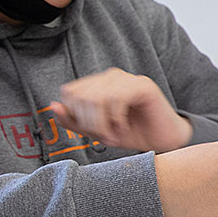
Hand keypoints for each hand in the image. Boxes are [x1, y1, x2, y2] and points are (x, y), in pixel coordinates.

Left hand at [50, 68, 192, 152]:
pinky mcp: (142, 85)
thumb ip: (73, 121)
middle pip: (81, 96)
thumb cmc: (132, 134)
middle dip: (89, 123)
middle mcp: (111, 76)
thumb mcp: (97, 131)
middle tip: (104, 137)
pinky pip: (116, 99)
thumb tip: (53, 106)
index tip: (90, 132)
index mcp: (98, 84)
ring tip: (113, 134)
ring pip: (96, 98)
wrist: (164, 140)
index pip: (69, 92)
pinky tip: (123, 127)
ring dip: (102, 124)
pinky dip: (115, 119)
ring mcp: (127, 78)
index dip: (74, 115)